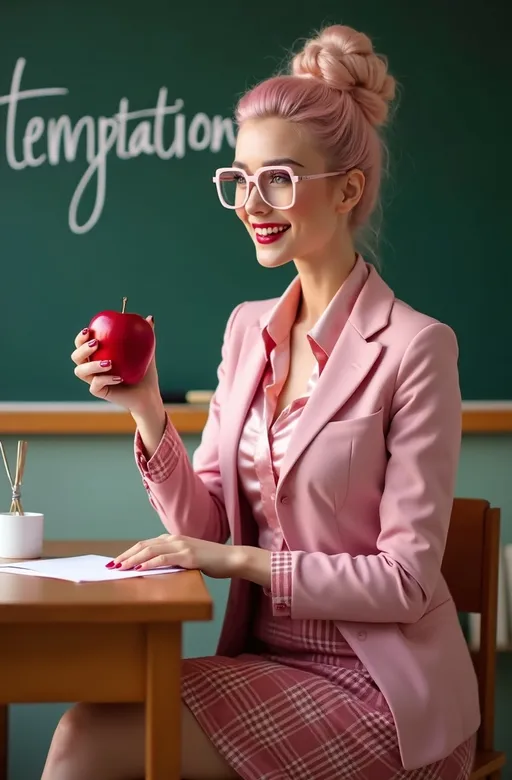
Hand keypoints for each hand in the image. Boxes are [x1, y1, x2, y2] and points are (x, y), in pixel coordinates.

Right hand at [71, 317, 159, 412]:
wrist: (148, 393)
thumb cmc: (144, 371)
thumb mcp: (146, 351)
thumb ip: (145, 335)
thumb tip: (150, 318)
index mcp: (97, 355)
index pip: (82, 344)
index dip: (80, 337)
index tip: (89, 330)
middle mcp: (92, 368)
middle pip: (76, 357)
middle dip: (82, 349)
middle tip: (96, 343)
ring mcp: (94, 380)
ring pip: (80, 371)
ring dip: (92, 365)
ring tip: (109, 362)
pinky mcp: (100, 392)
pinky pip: (95, 386)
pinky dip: (105, 379)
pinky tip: (119, 377)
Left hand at [110, 534, 241, 578]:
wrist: (231, 559)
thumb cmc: (211, 561)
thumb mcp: (188, 559)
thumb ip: (173, 560)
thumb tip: (155, 569)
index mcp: (174, 539)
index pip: (146, 544)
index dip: (130, 552)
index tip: (117, 561)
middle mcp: (175, 539)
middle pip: (144, 545)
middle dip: (126, 555)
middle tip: (111, 565)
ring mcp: (182, 546)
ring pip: (151, 550)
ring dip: (133, 559)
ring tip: (120, 567)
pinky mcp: (189, 556)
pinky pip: (165, 559)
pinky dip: (151, 563)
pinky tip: (140, 568)